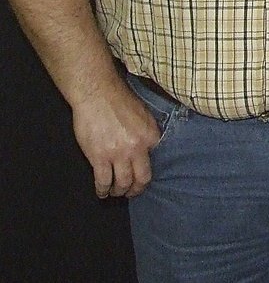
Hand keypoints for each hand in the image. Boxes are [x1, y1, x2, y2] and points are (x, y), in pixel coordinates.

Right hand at [72, 81, 159, 197]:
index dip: (145, 169)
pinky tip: (102, 192)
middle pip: (142, 178)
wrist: (97, 94)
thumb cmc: (119, 100)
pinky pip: (103, 181)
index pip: (154, 161)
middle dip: (137, 189)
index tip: (140, 174)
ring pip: (122, 183)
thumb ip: (146, 133)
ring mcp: (118, 154)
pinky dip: (103, 190)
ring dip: (119, 191)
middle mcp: (138, 147)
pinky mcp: (99, 157)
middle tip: (132, 192)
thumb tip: (147, 148)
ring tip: (115, 192)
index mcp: (151, 135)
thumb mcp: (144, 115)